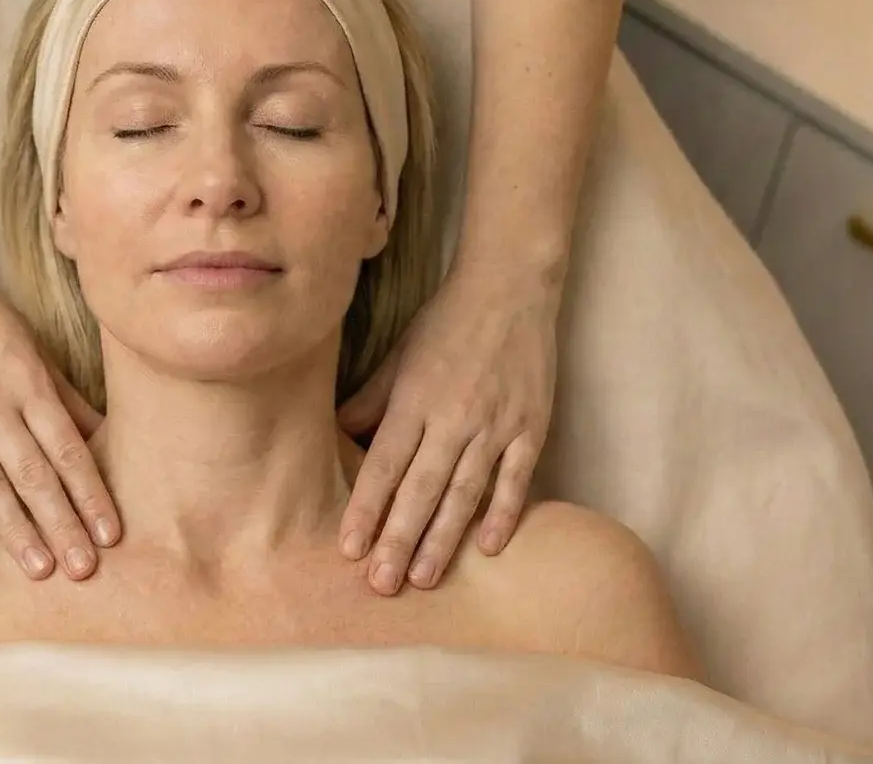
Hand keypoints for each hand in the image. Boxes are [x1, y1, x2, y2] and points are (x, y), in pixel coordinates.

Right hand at [0, 257, 119, 579]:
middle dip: (61, 524)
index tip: (112, 534)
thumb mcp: (33, 349)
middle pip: (33, 473)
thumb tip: (108, 439)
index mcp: (26, 379)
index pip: (68, 447)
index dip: (91, 493)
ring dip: (15, 530)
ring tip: (40, 569)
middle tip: (84, 570)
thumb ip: (65, 398)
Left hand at [335, 266, 559, 594]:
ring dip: (444, 538)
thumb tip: (341, 435)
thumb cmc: (446, 323)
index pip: (384, 465)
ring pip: (465, 492)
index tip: (349, 549)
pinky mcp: (531, 427)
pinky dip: (504, 513)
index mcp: (414, 399)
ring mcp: (495, 425)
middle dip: (399, 539)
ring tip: (424, 578)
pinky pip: (516, 478)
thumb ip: (371, 399)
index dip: (367, 508)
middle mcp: (452, 417)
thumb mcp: (399, 355)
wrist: (510, 289)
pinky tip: (489, 548)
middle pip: (421, 489)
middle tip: (382, 585)